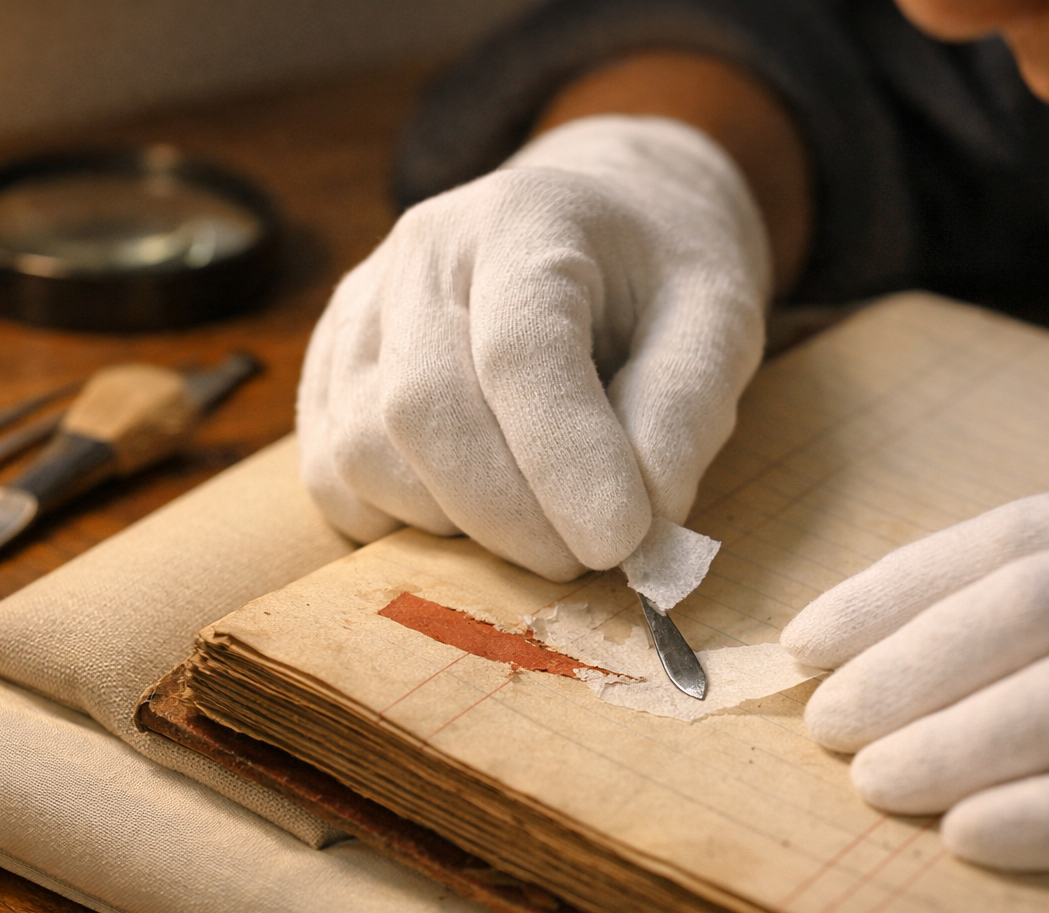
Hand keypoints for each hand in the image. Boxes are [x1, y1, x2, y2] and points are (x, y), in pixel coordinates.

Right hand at [297, 115, 770, 580]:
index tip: (621, 541)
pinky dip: (403, 523)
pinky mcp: (328, 370)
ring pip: (366, 453)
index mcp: (525, 219)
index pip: (521, 350)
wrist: (597, 229)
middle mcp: (421, 253)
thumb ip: (688, 408)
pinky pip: (334, 477)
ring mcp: (359, 311)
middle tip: (593, 558)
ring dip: (460, 526)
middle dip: (512, 516)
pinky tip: (478, 511)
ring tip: (545, 523)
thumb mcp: (720, 319)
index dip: (567, 458)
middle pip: (425, 409)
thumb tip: (645, 517)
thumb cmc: (659, 280)